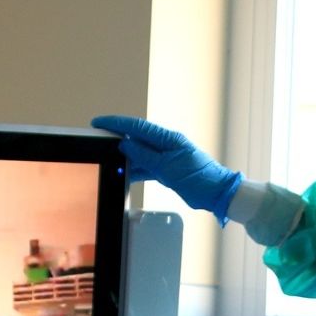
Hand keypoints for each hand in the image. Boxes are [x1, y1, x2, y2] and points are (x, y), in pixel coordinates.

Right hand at [91, 115, 242, 220]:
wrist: (216, 193)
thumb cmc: (199, 177)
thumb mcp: (167, 167)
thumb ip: (145, 155)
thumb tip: (125, 145)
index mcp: (168, 138)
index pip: (137, 127)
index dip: (116, 124)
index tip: (99, 122)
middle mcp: (167, 145)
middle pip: (137, 138)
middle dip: (117, 138)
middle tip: (99, 139)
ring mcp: (167, 158)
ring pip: (140, 154)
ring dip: (126, 157)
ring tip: (109, 159)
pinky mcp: (167, 171)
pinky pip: (147, 167)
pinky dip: (135, 171)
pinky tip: (124, 175)